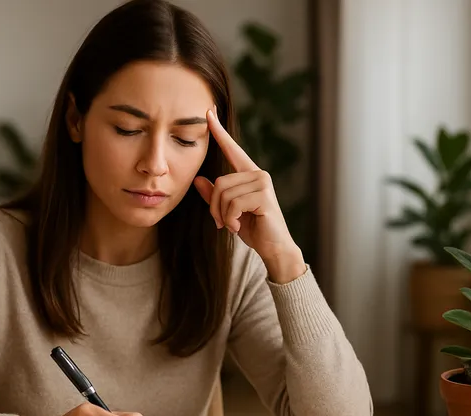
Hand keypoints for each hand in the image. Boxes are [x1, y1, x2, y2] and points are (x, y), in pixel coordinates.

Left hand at [194, 108, 304, 282]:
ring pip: (224, 193)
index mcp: (248, 174)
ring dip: (223, 215)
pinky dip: (230, 219)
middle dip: (215, 206)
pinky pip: (232, 204)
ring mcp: (262, 182)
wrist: (273, 248)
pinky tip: (238, 227)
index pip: (231, 149)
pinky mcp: (264, 195)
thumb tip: (197, 179)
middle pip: (219, 182)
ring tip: (232, 225)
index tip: (209, 111)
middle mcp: (257, 174)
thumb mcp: (228, 212)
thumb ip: (214, 196)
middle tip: (223, 223)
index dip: (219, 131)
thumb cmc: (252, 229)